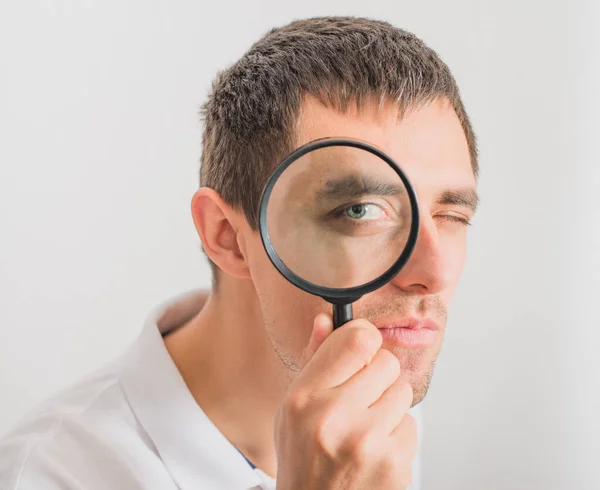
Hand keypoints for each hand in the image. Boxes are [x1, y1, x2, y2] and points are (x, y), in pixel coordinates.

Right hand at [274, 313, 416, 489]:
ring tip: (365, 426)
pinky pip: (412, 425)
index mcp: (305, 397)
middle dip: (377, 376)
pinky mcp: (394, 465)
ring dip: (389, 405)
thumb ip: (314, 359)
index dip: (364, 338)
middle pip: (386, 362)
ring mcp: (367, 443)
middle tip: (359, 397)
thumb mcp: (293, 406)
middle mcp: (334, 417)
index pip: (356, 340)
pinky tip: (375, 449)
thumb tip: (326, 319)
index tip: (362, 348)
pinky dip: (397, 434)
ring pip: (403, 391)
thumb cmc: (303, 456)